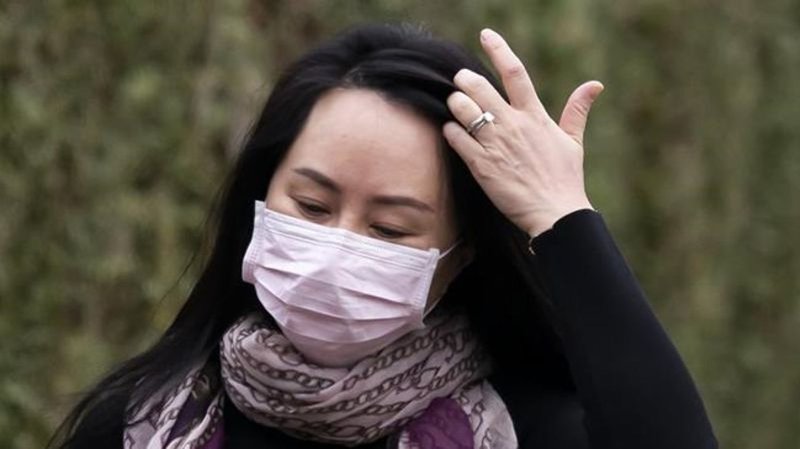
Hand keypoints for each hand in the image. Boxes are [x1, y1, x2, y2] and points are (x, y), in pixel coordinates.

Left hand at [443, 28, 603, 236]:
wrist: (554, 213)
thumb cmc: (565, 178)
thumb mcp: (573, 141)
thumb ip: (577, 110)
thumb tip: (595, 85)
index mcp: (535, 116)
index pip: (515, 72)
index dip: (498, 49)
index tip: (485, 35)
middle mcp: (512, 125)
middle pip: (478, 87)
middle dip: (464, 80)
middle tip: (461, 82)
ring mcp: (495, 145)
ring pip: (462, 109)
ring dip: (454, 103)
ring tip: (456, 106)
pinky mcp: (481, 165)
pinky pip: (456, 138)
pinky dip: (450, 130)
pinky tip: (453, 132)